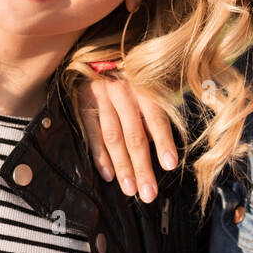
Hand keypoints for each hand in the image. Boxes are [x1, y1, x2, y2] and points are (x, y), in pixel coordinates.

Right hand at [74, 77, 178, 201]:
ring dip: (122, 167)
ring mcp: (100, 99)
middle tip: (149, 193)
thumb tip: (162, 148)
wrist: (95, 58)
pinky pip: (92, 135)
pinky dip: (100, 157)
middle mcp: (122, 92)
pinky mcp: (82, 105)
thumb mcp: (148, 87)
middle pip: (134, 135)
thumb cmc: (131, 79)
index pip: (156, 118)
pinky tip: (109, 175)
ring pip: (113, 138)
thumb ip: (153, 114)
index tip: (170, 166)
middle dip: (142, 167)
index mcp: (144, 87)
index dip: (163, 142)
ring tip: (131, 190)